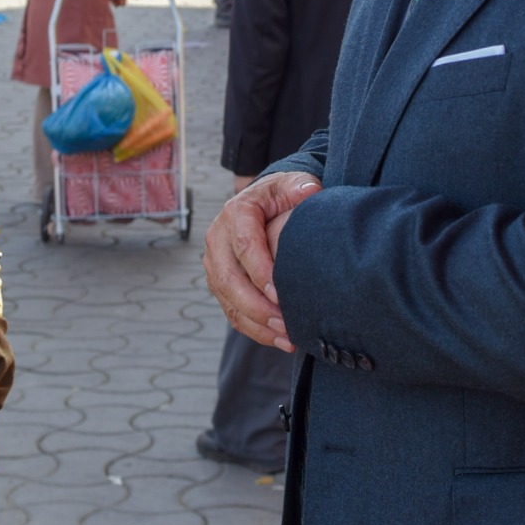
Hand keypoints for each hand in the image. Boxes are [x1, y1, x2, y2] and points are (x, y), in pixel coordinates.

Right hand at [205, 171, 320, 349]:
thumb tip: (309, 192)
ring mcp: (215, 263)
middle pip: (229, 278)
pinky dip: (254, 329)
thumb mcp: (292, 183)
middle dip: (257, 306)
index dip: (261, 271)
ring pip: (228, 300)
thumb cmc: (283, 195)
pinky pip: (232, 311)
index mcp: (236, 212)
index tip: (281, 294)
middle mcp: (218, 238)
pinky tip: (280, 341)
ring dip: (257, 323)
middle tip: (286, 323)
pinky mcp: (220, 283)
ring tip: (287, 339)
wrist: (265, 203)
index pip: (244, 245)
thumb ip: (301, 186)